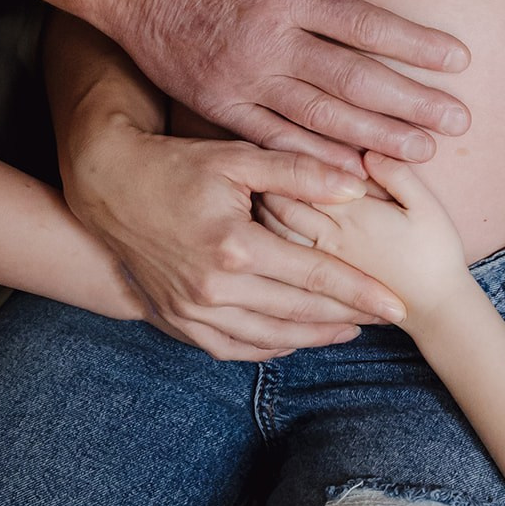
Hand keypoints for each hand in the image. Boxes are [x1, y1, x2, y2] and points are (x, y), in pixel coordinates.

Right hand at [62, 117, 408, 359]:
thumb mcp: (238, 157)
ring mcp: (191, 310)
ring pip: (267, 337)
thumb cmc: (175, 164)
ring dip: (312, 337)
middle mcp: (213, 288)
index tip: (398, 305)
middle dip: (347, 318)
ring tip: (348, 330)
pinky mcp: (173, 319)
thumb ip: (298, 171)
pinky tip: (292, 339)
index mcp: (235, 247)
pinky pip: (230, 348)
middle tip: (385, 320)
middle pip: (298, 312)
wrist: (106, 186)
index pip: (315, 275)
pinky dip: (266, 347)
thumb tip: (355, 184)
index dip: (361, 292)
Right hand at [114, 0, 470, 165]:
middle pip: (352, 79)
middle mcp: (269, 41)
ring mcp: (243, 79)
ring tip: (422, 153)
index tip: (459, 61)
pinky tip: (354, 173)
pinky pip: (274, 139)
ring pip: (320, 116)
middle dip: (410, 103)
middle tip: (457, 123)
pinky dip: (314, 158)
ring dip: (375, 137)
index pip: (366, 25)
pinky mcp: (219, 106)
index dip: (416, 45)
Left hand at [257, 152, 470, 326]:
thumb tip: (367, 150)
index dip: (286, 158)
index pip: (305, 178)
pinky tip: (267, 225)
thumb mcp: (426, 206)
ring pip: (278, 229)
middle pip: (282, 202)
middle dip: (266, 180)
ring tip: (259, 188)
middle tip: (259, 161)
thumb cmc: (435, 251)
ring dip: (264, 209)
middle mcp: (331, 235)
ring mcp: (324, 258)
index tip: (277, 139)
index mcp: (354, 213)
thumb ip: (397, 175)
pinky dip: (270, 236)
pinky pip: (284, 255)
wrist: (435, 307)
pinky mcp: (324, 276)